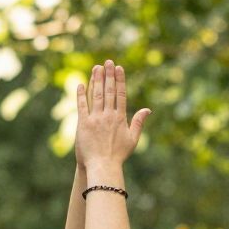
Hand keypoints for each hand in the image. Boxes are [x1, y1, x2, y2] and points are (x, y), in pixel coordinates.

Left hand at [76, 60, 149, 174]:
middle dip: (108, 75)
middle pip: (108, 91)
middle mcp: (108, 116)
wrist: (102, 166)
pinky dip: (81, 94)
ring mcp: (95, 119)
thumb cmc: (118, 155)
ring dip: (96, 80)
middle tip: (108, 62)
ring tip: (96, 67)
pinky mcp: (83, 124)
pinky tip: (81, 84)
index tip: (119, 68)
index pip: (120, 94)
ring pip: (96, 95)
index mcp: (120, 118)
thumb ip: (138, 122)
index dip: (119, 80)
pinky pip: (82, 106)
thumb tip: (147, 109)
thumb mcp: (132, 139)